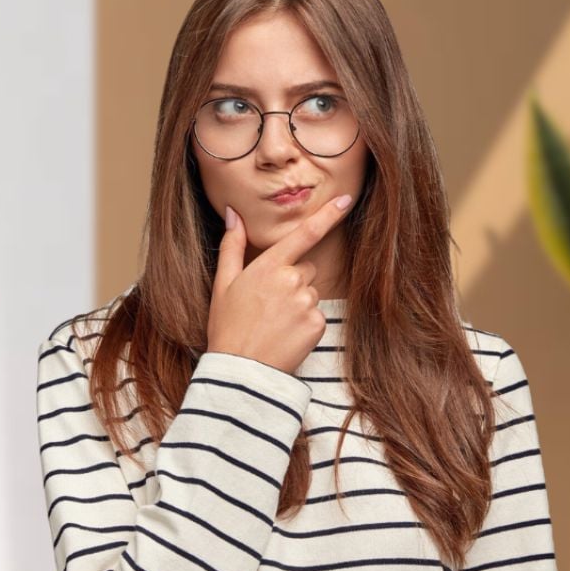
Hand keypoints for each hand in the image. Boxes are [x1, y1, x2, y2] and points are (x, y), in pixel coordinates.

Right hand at [206, 194, 353, 374]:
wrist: (240, 370)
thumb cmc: (227, 325)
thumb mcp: (223, 283)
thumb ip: (232, 245)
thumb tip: (233, 213)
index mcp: (269, 266)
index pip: (305, 234)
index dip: (329, 215)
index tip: (346, 200)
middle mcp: (292, 280)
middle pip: (306, 269)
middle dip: (293, 280)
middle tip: (269, 304)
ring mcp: (307, 303)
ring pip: (311, 293)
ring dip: (298, 303)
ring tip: (274, 322)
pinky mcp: (318, 324)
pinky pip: (317, 315)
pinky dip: (304, 323)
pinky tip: (285, 334)